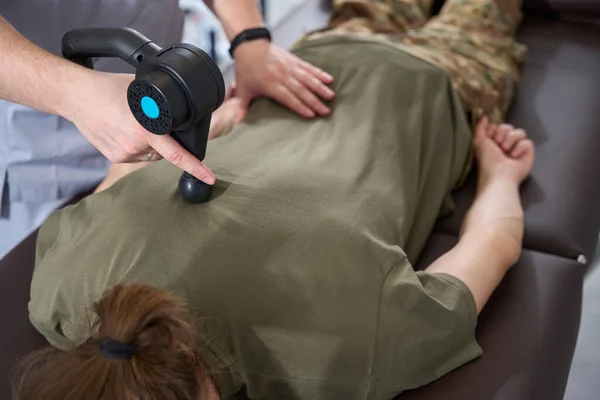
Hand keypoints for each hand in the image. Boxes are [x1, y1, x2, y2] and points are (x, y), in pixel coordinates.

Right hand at [64, 70, 214, 183]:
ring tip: (132, 123)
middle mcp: (136, 144)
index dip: (196, 167)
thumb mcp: (142, 91)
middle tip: (150, 122)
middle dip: (165, 140)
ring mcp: (125, 153)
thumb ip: (161, 105)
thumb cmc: (109, 89)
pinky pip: (136, 156)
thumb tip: (179, 113)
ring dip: (149, 144)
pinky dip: (136, 146)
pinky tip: (124, 130)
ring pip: (151, 154)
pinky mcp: (115, 157)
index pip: (177, 154)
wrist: (77, 97)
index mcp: (146, 128)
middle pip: (165, 151)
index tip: (210, 177)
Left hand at [233, 40, 334, 120]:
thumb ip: (241, 107)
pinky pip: (309, 68)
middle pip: (301, 90)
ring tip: (331, 97)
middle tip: (326, 112)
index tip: (311, 115)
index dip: (300, 106)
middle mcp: (283, 76)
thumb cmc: (246, 69)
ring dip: (320, 88)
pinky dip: (320, 73)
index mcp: (271, 85)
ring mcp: (290, 67)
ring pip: (308, 78)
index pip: (288, 98)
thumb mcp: (242, 89)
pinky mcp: (294, 60)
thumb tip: (235, 124)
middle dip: (315, 102)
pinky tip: (329, 80)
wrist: (250, 45)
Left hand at [474, 116, 534, 184]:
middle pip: (509, 127)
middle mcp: (506, 145)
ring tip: (506, 151)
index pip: (499, 126)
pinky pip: (528, 142)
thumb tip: (483, 116)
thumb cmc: (487, 161)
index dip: (495, 130)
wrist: (498, 175)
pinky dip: (520, 148)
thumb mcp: (479, 141)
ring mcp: (518, 149)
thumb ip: (480, 127)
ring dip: (510, 140)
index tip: (491, 138)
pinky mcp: (528, 154)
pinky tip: (514, 157)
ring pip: (520, 132)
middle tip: (498, 146)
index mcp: (495, 143)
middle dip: (502, 134)